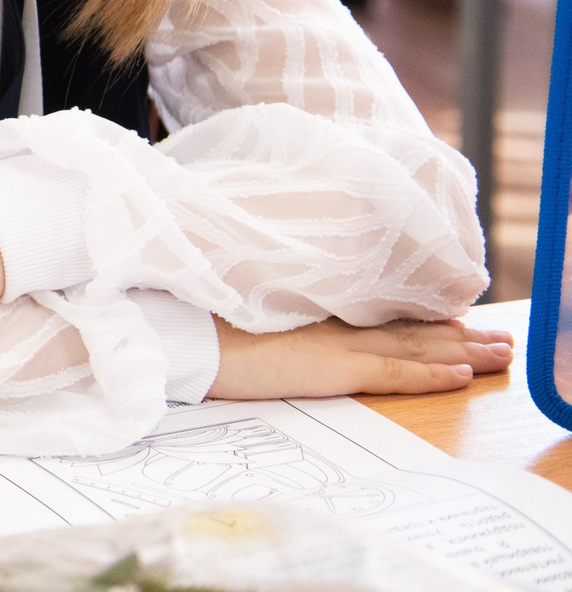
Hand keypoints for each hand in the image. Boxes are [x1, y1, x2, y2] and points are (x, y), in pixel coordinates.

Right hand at [210, 317, 512, 399]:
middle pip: (408, 326)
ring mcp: (336, 342)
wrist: (183, 334)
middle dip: (458, 333)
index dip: (422, 316)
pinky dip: (429, 373)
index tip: (456, 316)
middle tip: (499, 337)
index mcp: (313, 308)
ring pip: (413, 346)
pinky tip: (459, 375)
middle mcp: (333, 321)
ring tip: (498, 354)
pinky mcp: (332, 367)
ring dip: (461, 351)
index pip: (380, 313)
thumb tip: (288, 323)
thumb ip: (277, 313)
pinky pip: (393, 372)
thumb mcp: (246, 311)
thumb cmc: (201, 322)